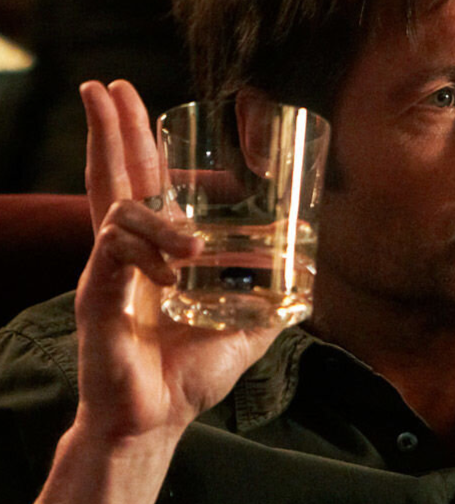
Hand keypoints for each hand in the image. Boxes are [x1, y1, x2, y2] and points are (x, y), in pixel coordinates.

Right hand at [76, 81, 281, 441]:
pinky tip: (171, 274)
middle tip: (107, 85)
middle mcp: (127, 250)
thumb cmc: (192, 371)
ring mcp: (108, 268)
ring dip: (161, 218)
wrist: (157, 418)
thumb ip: (274, 303)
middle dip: (112, 128)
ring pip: (118, 206)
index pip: (145, 186)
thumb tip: (309, 286)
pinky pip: (116, 249)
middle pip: (115, 175)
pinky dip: (147, 252)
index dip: (141, 146)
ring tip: (192, 252)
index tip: (147, 110)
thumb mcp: (247, 328)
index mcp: (157, 252)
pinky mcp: (98, 292)